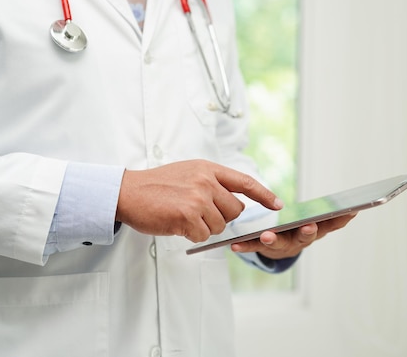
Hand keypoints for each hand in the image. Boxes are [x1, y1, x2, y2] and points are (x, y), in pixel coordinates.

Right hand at [115, 160, 283, 242]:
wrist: (128, 191)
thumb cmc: (156, 185)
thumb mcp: (188, 173)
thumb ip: (210, 183)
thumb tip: (231, 202)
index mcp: (208, 169)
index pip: (245, 182)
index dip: (264, 195)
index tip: (278, 204)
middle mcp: (206, 181)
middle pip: (235, 211)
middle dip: (222, 218)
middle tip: (199, 215)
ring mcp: (198, 198)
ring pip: (220, 226)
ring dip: (203, 227)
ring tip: (183, 216)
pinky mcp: (187, 216)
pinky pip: (203, 236)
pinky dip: (191, 235)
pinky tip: (176, 224)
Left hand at [230, 213, 356, 259]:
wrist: (279, 248)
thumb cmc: (298, 228)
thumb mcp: (315, 221)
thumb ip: (330, 217)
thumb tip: (353, 208)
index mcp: (316, 229)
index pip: (332, 224)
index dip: (341, 219)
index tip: (350, 211)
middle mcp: (301, 239)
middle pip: (306, 236)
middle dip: (307, 231)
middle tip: (309, 226)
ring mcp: (283, 245)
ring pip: (279, 243)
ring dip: (273, 240)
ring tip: (266, 236)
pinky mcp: (264, 248)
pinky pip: (254, 247)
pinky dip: (246, 246)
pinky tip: (235, 246)